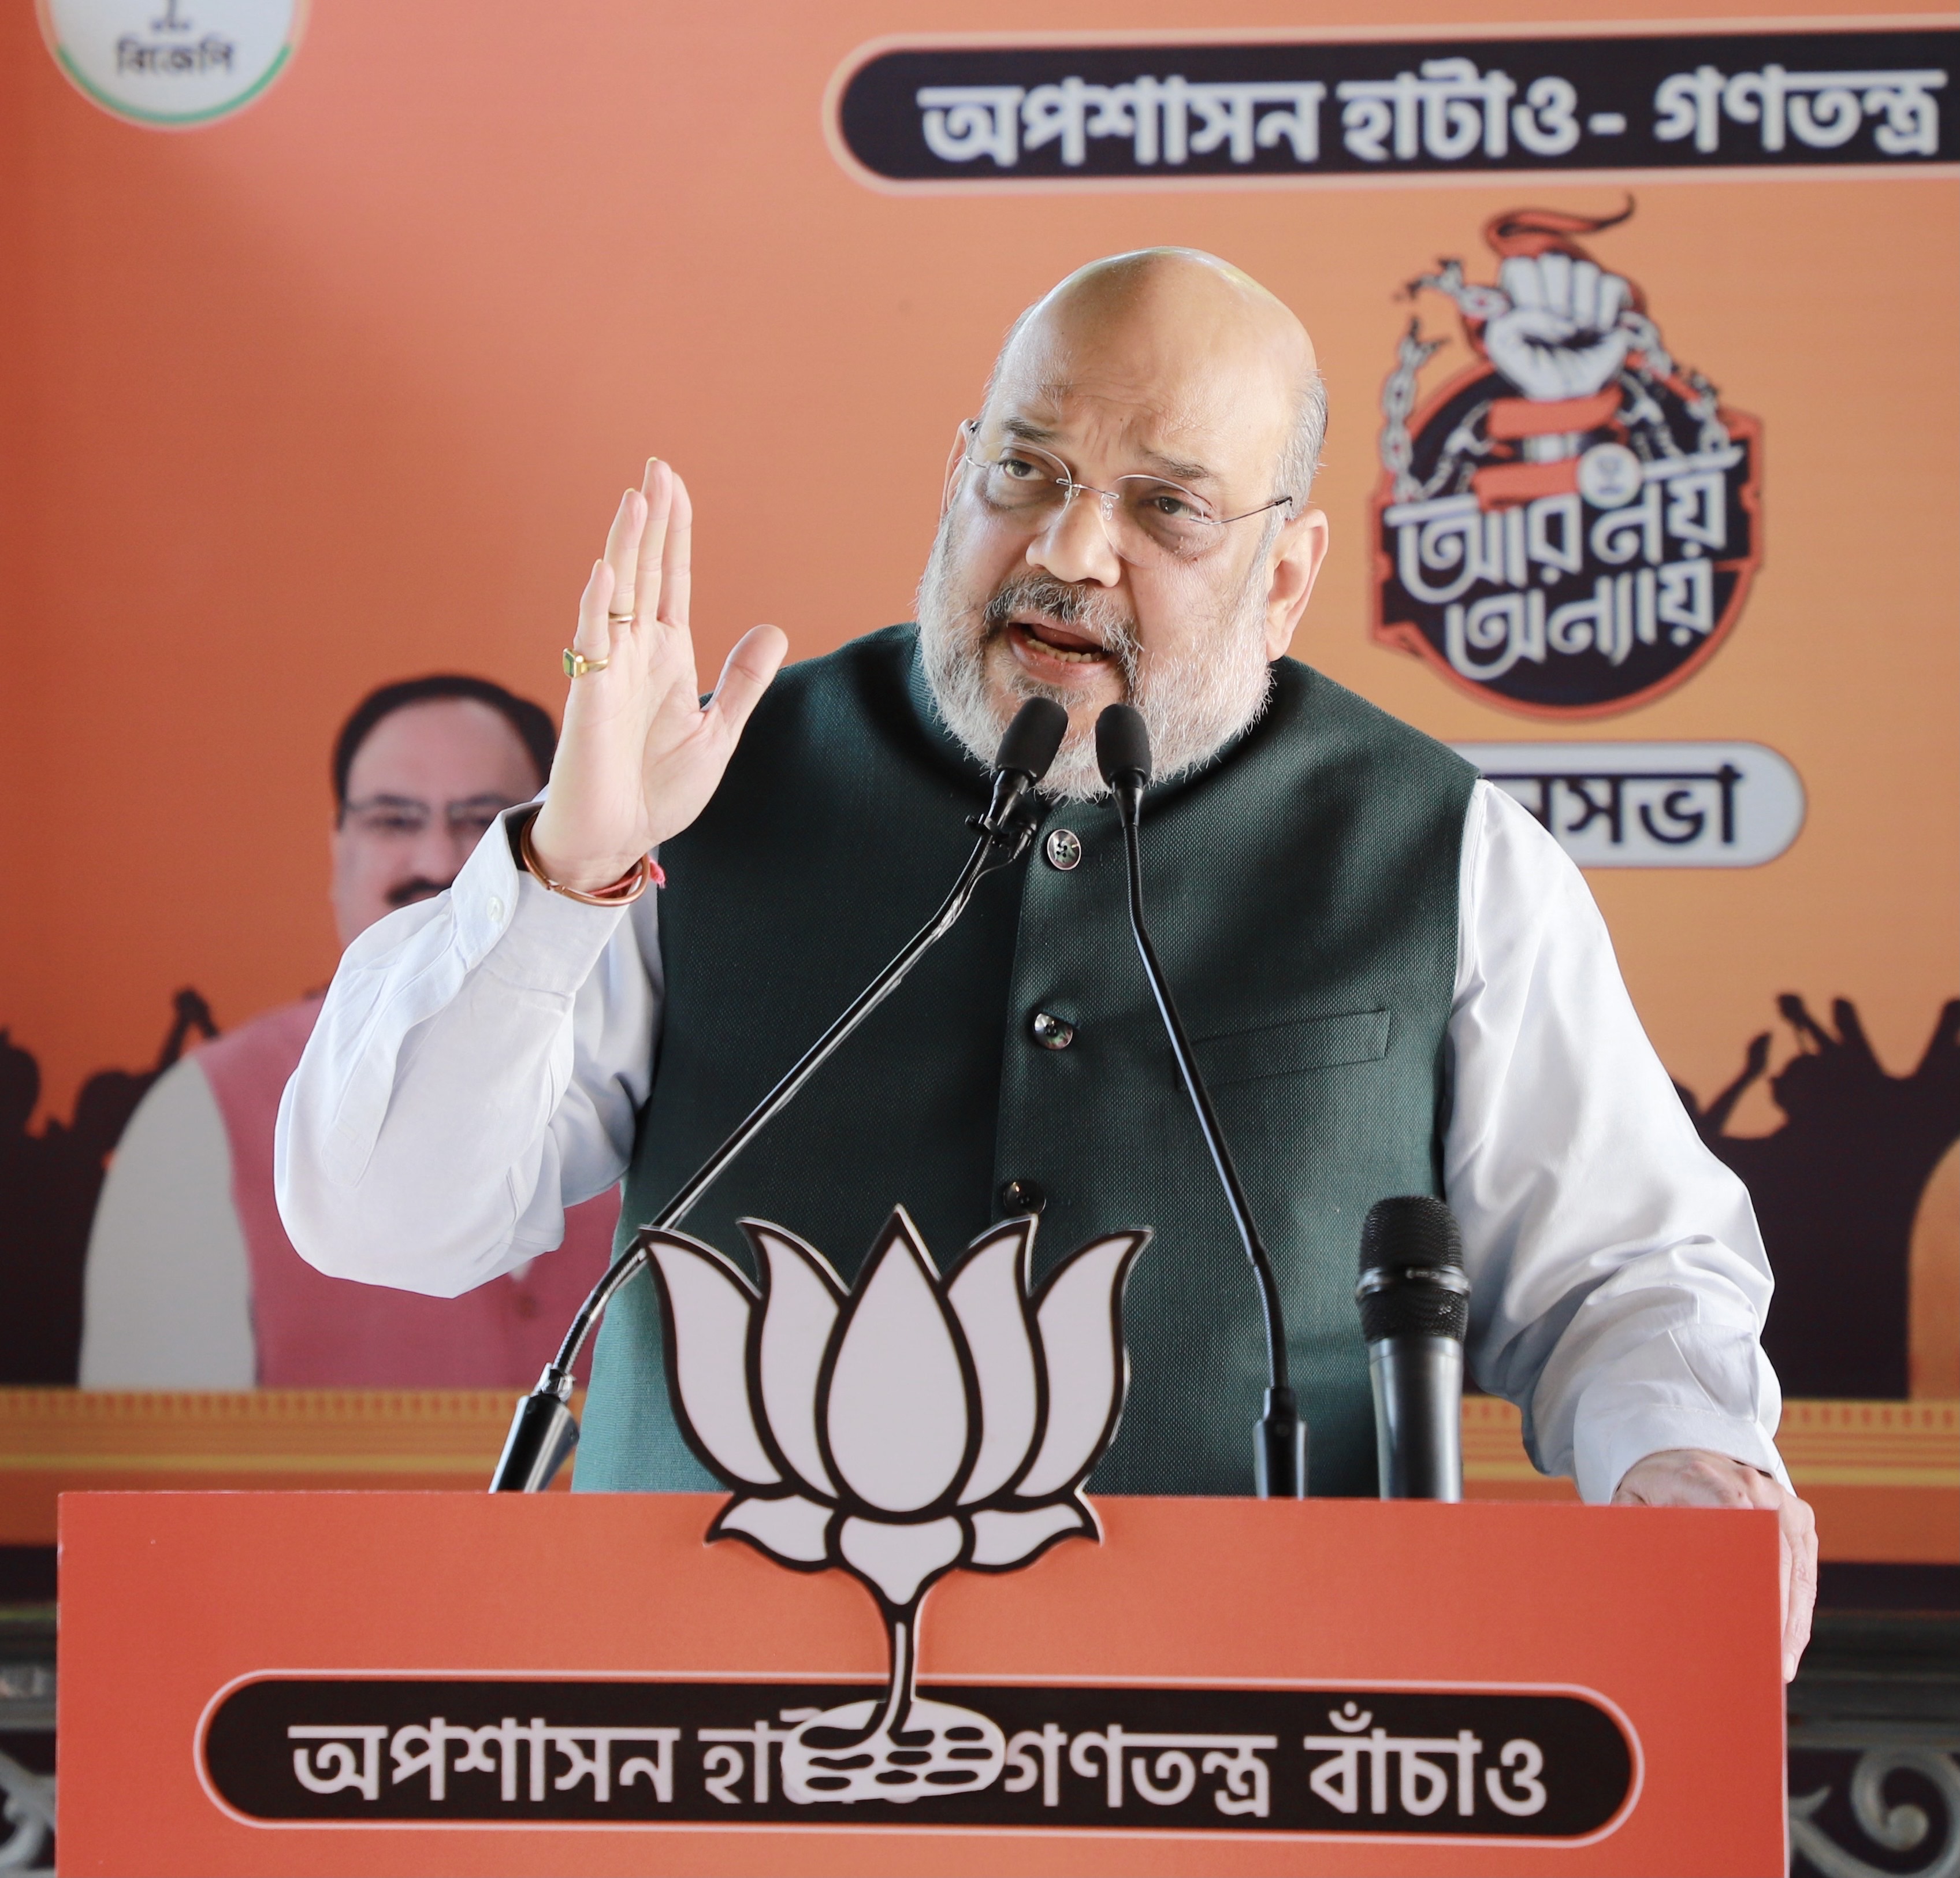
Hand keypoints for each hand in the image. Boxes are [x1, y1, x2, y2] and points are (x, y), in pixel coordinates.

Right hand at [530, 459, 786, 889]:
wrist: (618, 839)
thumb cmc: (657, 788)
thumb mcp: (719, 732)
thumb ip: (743, 681)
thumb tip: (775, 628)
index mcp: (666, 656)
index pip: (671, 579)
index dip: (674, 531)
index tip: (673, 484)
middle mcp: (634, 653)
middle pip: (644, 572)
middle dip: (651, 521)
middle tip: (656, 467)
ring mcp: (609, 671)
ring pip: (617, 594)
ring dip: (627, 547)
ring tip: (637, 499)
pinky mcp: (590, 700)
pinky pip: (591, 644)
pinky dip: (596, 606)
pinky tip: (606, 569)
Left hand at [1482, 253, 1632, 401]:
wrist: (1577, 391)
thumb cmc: (1537, 372)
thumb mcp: (1508, 354)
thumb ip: (1509, 324)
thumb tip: (1545, 310)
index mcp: (1520, 293)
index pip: (1519, 266)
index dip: (1528, 292)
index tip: (1534, 324)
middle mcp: (1550, 284)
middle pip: (1554, 262)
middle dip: (1556, 301)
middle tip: (1558, 332)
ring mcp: (1581, 287)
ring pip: (1585, 270)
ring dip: (1581, 310)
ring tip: (1577, 335)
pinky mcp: (1609, 295)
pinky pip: (1611, 284)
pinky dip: (1604, 313)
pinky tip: (1598, 331)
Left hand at [1612, 1448, 1816, 1681]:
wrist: (1680, 1451)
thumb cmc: (1653, 1486)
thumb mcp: (1632, 1502)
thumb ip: (1631, 1532)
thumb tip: (1628, 1579)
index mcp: (1703, 1479)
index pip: (1735, 1522)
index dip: (1746, 1570)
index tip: (1746, 1618)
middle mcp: (1750, 1485)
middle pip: (1774, 1553)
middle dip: (1773, 1611)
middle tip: (1766, 1662)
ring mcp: (1781, 1500)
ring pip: (1797, 1567)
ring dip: (1791, 1620)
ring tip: (1780, 1665)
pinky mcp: (1799, 1516)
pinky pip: (1805, 1567)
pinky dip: (1798, 1607)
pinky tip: (1788, 1642)